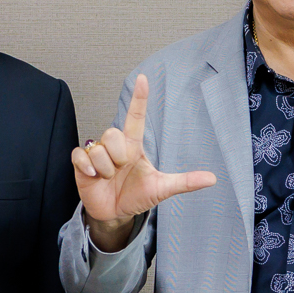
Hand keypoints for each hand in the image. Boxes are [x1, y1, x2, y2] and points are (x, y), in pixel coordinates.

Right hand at [71, 75, 215, 250]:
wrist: (115, 213)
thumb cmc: (137, 195)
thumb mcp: (162, 188)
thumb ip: (185, 182)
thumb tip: (212, 178)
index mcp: (133, 146)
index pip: (136, 116)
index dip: (139, 98)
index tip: (144, 79)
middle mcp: (115, 146)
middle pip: (114, 134)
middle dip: (118, 156)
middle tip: (120, 171)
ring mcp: (98, 154)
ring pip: (99, 149)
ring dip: (105, 169)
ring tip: (109, 178)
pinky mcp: (82, 164)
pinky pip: (80, 155)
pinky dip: (87, 167)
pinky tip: (94, 177)